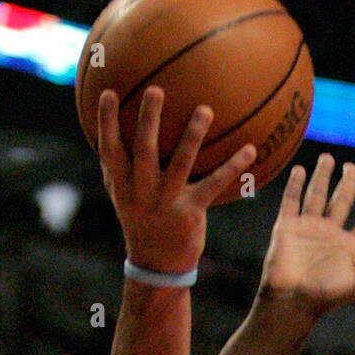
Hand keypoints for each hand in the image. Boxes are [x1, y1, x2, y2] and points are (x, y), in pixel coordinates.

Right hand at [98, 86, 256, 273]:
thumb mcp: (121, 195)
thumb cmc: (140, 221)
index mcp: (122, 184)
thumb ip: (115, 165)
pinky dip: (233, 167)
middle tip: (156, 90)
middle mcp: (142, 191)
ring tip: (205, 110)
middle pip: (144, 150)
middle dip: (148, 120)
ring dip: (193, 136)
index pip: (109, 149)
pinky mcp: (191, 212)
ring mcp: (167, 201)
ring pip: (181, 163)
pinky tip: (250, 150)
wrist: (157, 264)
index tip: (108, 92)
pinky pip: (214, 184)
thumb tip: (104, 129)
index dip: (106, 122)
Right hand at [256, 153, 354, 317]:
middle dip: (347, 184)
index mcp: (348, 248)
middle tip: (351, 167)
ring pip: (317, 196)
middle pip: (341, 203)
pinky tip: (299, 170)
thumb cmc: (324, 297)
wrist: (290, 301)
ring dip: (322, 177)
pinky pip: (291, 202)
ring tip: (328, 158)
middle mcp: (329, 235)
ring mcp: (308, 229)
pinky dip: (294, 186)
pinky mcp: (287, 228)